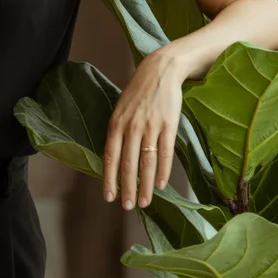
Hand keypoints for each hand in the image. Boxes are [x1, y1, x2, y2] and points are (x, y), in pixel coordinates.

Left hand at [102, 48, 183, 208]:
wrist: (161, 70)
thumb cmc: (138, 92)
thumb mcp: (120, 109)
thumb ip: (117, 132)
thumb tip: (113, 159)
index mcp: (116, 124)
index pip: (110, 157)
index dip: (109, 179)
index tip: (109, 197)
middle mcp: (131, 127)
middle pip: (128, 164)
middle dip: (127, 188)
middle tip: (128, 207)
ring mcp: (151, 127)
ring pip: (147, 162)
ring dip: (145, 185)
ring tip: (144, 202)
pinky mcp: (169, 125)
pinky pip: (166, 152)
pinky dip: (163, 170)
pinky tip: (160, 185)